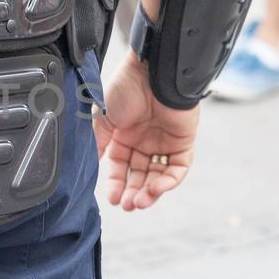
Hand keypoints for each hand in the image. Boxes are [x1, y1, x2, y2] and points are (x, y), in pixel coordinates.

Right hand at [94, 53, 199, 211]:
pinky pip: (178, 168)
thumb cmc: (126, 89)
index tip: (112, 198)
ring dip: (150, 191)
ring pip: (158, 175)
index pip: (120, 167)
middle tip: (127, 205)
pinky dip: (168, 181)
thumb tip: (94, 165)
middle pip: (140, 174)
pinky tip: (155, 189)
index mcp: (124, 135)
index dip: (116, 183)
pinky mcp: (183, 142)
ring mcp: (165, 142)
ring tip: (139, 202)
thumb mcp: (104, 119)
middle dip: (133, 192)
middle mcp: (144, 141)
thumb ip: (100, 143)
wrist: (151, 72)